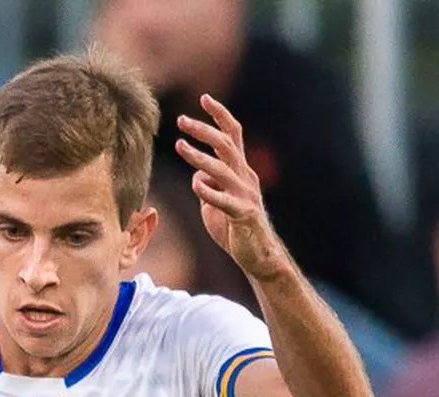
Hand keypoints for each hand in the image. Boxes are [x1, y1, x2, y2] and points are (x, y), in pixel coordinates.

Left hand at [176, 97, 290, 283]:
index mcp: (241, 170)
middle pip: (226, 144)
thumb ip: (207, 184)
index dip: (220, 115)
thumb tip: (197, 173)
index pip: (233, 135)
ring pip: (222, 168)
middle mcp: (246, 177)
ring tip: (180, 146)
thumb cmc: (234, 228)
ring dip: (199, 156)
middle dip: (204, 129)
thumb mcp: (216, 201)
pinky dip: (209, 191)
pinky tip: (196, 185)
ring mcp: (245, 195)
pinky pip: (224, 200)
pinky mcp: (243, 214)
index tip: (204, 98)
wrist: (258, 256)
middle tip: (181, 120)